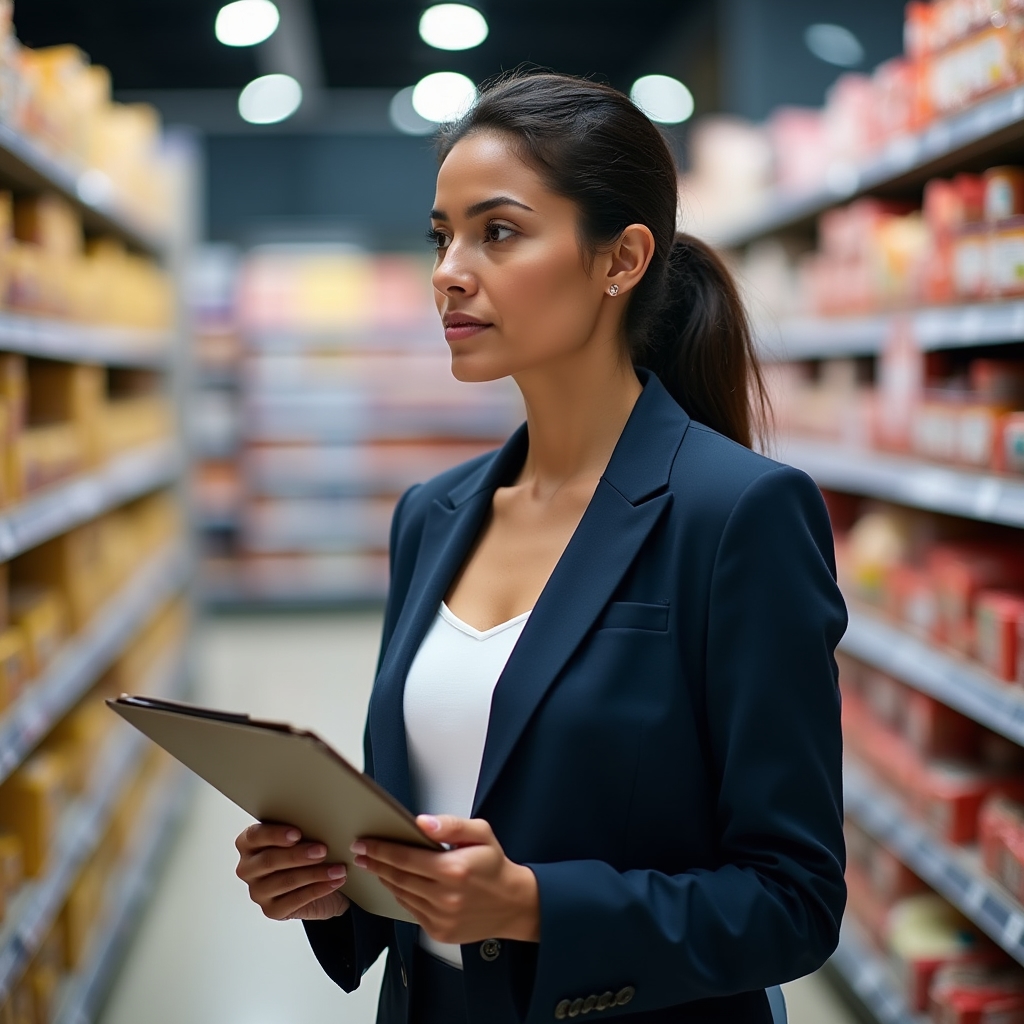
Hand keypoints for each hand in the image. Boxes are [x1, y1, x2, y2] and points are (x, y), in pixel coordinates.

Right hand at [235, 823, 349, 920]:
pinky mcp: (271, 910)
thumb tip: (317, 824)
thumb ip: (300, 830)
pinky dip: (318, 889)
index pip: (254, 836)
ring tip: (337, 869)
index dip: (274, 835)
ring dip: (315, 874)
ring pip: (285, 881)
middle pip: (269, 860)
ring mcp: (258, 892)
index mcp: (249, 844)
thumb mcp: (301, 836)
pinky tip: (334, 882)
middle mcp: (248, 869)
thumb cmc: (305, 850)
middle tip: (323, 850)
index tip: (297, 834)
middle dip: (298, 855)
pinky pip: (295, 900)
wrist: (316, 881)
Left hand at [352, 814, 538, 944]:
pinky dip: (400, 895)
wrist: (513, 904)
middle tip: (361, 852)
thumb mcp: (481, 833)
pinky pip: (410, 911)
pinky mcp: (439, 932)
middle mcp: (445, 896)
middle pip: (398, 877)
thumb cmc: (495, 866)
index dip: (380, 849)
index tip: (364, 843)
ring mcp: (441, 917)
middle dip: (376, 863)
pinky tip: (397, 883)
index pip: (405, 857)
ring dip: (385, 879)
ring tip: (376, 865)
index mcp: (454, 869)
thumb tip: (423, 822)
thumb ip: (451, 825)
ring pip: (401, 895)